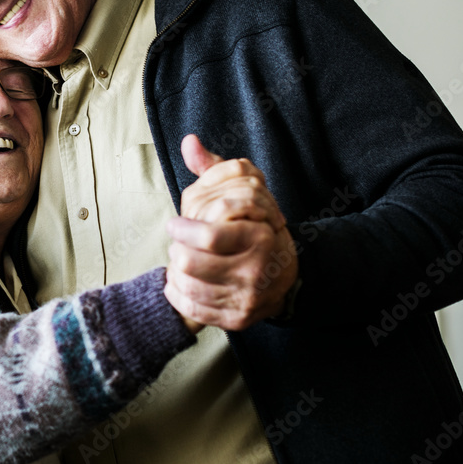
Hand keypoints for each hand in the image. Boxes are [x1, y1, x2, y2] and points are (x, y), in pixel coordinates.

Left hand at [165, 135, 297, 330]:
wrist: (286, 276)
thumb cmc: (256, 227)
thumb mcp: (244, 192)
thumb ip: (215, 168)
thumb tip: (189, 142)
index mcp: (260, 236)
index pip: (208, 236)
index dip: (182, 229)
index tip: (175, 224)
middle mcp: (256, 271)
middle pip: (190, 262)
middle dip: (176, 250)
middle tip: (179, 244)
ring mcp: (248, 299)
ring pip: (187, 285)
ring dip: (175, 271)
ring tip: (181, 261)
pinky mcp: (238, 321)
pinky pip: (192, 309)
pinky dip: (178, 293)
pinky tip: (182, 282)